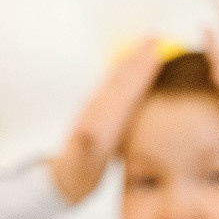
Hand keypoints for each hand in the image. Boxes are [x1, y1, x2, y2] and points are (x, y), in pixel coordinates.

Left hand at [49, 40, 163, 203]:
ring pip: (118, 79)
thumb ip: (85, 147)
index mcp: (100, 120)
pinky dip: (128, 73)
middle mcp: (97, 108)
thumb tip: (88, 130)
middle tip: (157, 38)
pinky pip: (116, 86)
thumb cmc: (78, 176)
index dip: (142, 70)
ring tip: (149, 46)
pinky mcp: (97, 112)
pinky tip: (134, 70)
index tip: (158, 51)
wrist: (60, 180)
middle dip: (139, 58)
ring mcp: (96, 108)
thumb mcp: (83, 166)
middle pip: (121, 78)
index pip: (125, 89)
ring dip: (133, 61)